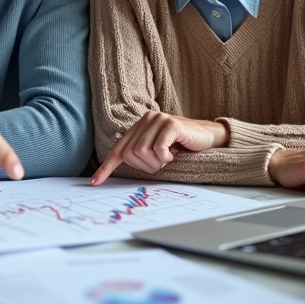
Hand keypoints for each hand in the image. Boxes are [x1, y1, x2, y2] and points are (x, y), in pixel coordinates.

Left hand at [90, 111, 227, 184]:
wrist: (210, 137)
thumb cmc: (183, 146)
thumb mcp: (158, 151)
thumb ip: (142, 153)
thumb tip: (124, 167)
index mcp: (140, 126)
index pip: (118, 149)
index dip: (106, 167)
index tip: (94, 183)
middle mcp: (146, 119)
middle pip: (130, 154)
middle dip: (145, 166)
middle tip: (162, 162)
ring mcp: (158, 119)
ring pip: (142, 152)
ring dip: (157, 162)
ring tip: (169, 157)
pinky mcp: (171, 123)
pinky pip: (158, 149)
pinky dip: (165, 157)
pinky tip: (175, 153)